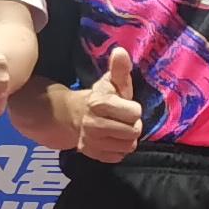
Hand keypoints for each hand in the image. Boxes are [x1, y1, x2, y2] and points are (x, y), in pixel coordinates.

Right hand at [70, 49, 144, 164]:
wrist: (74, 115)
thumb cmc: (101, 98)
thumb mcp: (111, 82)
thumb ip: (119, 68)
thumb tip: (120, 51)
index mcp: (99, 103)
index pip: (135, 113)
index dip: (133, 109)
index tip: (125, 106)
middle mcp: (92, 124)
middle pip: (133, 132)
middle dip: (132, 125)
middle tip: (123, 120)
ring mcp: (91, 141)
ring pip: (127, 146)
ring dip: (127, 139)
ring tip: (119, 130)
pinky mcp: (91, 154)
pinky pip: (118, 157)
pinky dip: (118, 149)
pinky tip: (111, 140)